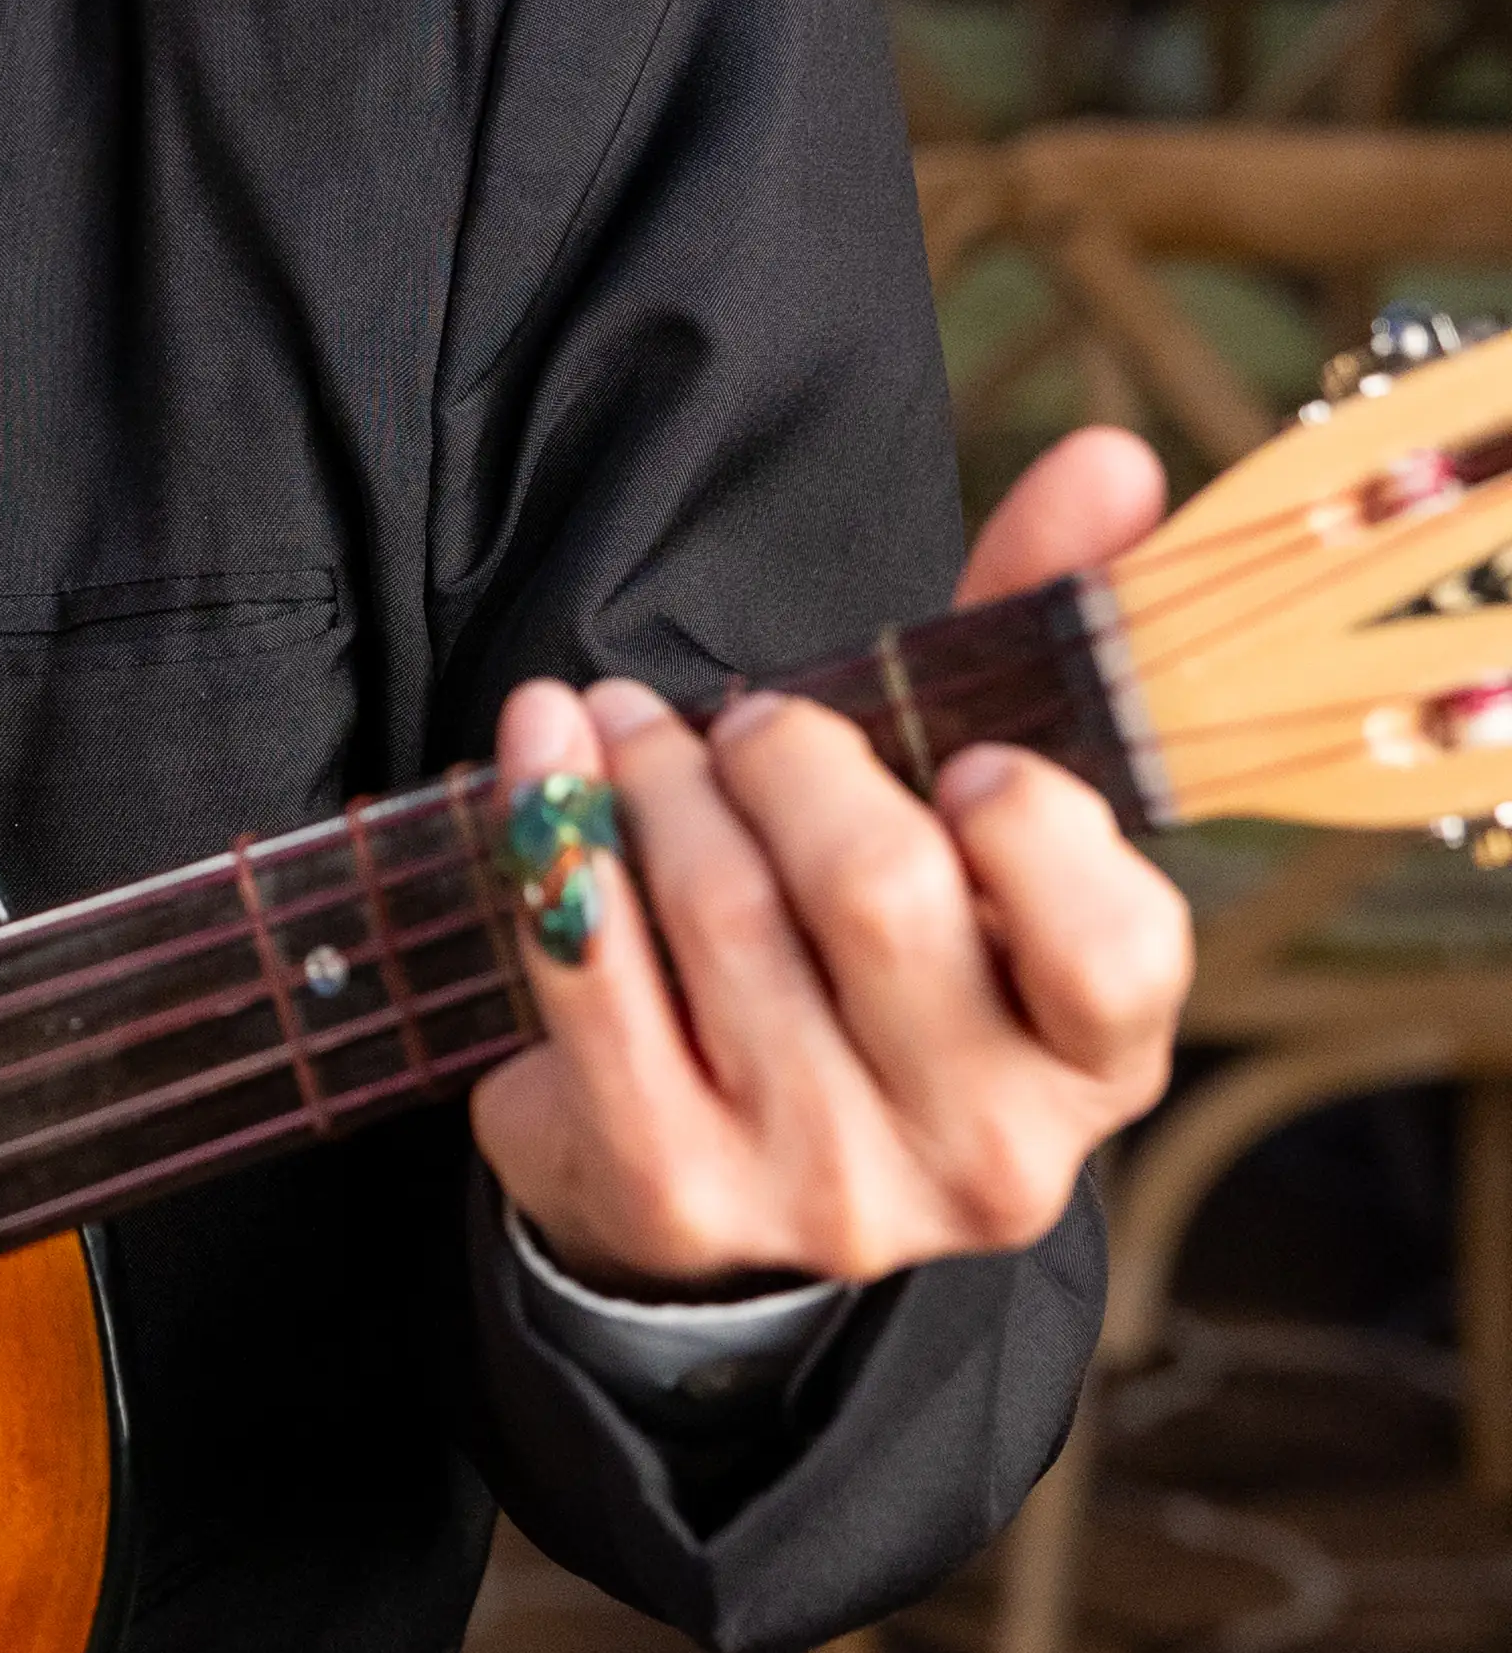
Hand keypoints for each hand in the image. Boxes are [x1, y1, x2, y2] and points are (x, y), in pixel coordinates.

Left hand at [469, 426, 1193, 1298]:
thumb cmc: (856, 942)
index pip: (1114, 949)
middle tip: (740, 714)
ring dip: (652, 776)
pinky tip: (539, 754)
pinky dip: (553, 828)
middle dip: (787, 759)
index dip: (1038, 839)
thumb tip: (1113, 464)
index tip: (970, 758)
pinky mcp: (672, 1188)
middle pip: (881, 894)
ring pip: (722, 914)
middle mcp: (987, 1151)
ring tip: (623, 720)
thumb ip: (1032, 633)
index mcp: (1092, 1052)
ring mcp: (828, 1186)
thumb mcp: (957, 801)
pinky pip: (591, 972)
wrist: (712, 1155)